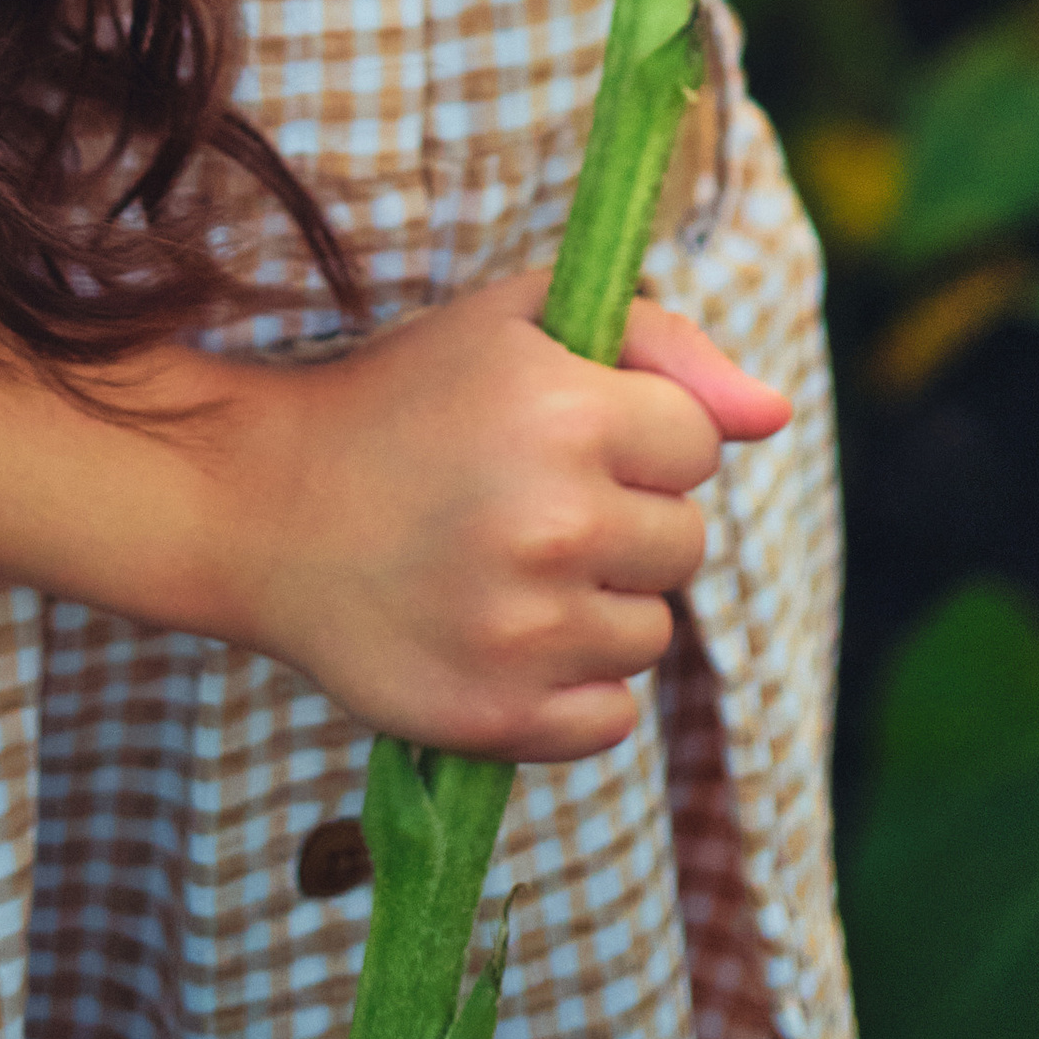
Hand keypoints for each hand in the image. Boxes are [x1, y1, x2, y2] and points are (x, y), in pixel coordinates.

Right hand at [220, 273, 787, 762]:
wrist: (264, 505)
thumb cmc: (408, 398)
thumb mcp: (520, 320)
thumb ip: (661, 341)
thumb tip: (774, 417)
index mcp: (566, 412)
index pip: (697, 444)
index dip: (640, 433)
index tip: (569, 432)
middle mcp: (555, 523)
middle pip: (685, 544)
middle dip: (625, 520)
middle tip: (529, 502)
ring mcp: (527, 631)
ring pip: (652, 633)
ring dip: (599, 605)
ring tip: (507, 568)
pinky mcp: (499, 718)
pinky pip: (610, 717)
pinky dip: (571, 686)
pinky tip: (501, 633)